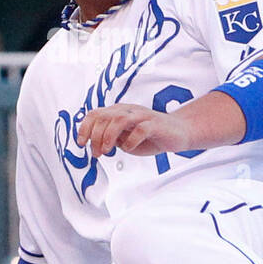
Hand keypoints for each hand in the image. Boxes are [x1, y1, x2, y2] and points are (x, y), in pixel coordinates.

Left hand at [77, 103, 192, 158]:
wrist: (180, 132)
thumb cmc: (153, 136)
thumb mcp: (126, 138)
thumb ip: (112, 138)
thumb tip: (96, 143)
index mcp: (120, 111)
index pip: (96, 114)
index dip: (85, 128)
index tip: (82, 143)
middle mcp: (129, 110)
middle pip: (104, 116)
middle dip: (95, 136)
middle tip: (96, 153)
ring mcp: (143, 116)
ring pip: (119, 119)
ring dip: (108, 136)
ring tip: (107, 151)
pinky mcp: (156, 124)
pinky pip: (140, 129)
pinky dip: (130, 140)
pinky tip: (128, 148)